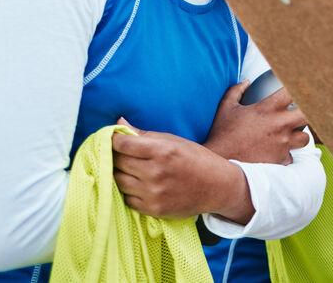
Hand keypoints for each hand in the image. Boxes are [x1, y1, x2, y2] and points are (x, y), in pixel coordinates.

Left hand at [112, 121, 252, 222]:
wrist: (217, 187)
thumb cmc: (196, 159)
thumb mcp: (175, 141)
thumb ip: (145, 134)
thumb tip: (119, 123)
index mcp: (163, 151)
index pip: (123, 145)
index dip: (115, 140)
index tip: (115, 139)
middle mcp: (156, 172)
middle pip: (118, 163)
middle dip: (116, 156)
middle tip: (121, 154)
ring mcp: (154, 193)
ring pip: (118, 182)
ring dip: (120, 174)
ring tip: (129, 169)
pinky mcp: (153, 209)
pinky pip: (126, 199)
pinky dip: (128, 191)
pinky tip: (138, 184)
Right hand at [203, 80, 308, 163]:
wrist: (219, 164)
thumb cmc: (222, 134)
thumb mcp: (226, 108)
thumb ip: (236, 91)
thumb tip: (246, 81)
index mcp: (269, 108)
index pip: (293, 92)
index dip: (297, 90)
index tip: (296, 92)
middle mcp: (280, 124)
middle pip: (307, 115)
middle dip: (307, 114)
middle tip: (301, 115)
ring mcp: (282, 143)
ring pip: (304, 138)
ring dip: (299, 137)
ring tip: (291, 137)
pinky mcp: (280, 160)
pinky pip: (290, 157)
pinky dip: (285, 156)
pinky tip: (278, 155)